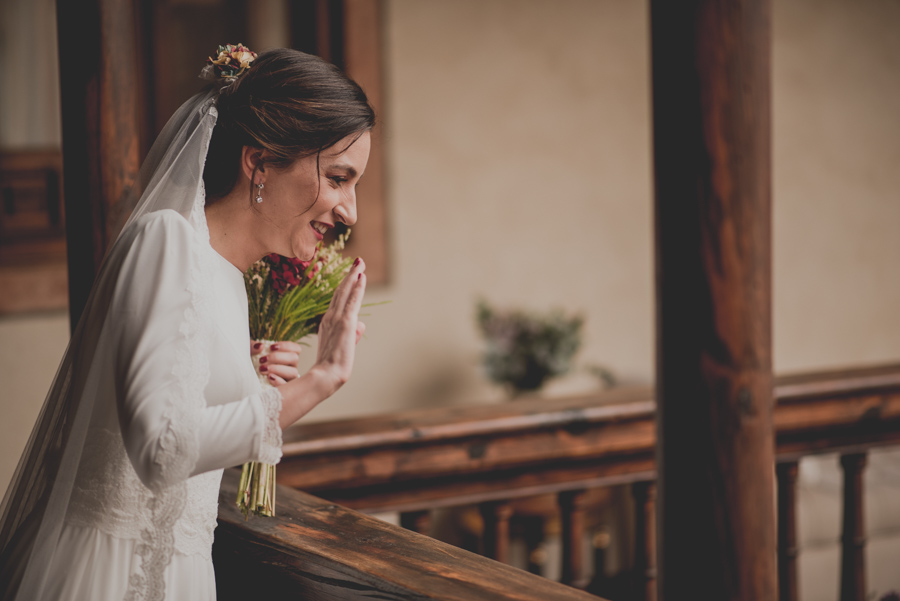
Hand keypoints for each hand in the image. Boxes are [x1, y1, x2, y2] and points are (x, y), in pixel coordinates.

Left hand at [251, 340, 301, 385]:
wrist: (242, 380)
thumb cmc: (249, 364)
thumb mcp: (248, 352)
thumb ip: (252, 346)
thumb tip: (260, 346)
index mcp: (286, 356)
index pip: (296, 349)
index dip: (286, 346)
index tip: (271, 347)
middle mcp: (290, 367)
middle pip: (294, 358)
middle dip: (278, 357)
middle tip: (262, 359)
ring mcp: (288, 379)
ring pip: (293, 372)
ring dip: (278, 369)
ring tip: (262, 369)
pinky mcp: (283, 389)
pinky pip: (287, 386)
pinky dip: (279, 381)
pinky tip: (269, 378)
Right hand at [311, 258, 366, 395]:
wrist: (327, 375)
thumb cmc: (333, 364)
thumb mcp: (344, 344)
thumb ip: (352, 332)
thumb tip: (361, 324)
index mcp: (327, 322)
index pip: (338, 299)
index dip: (345, 285)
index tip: (352, 274)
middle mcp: (330, 317)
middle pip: (341, 291)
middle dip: (350, 275)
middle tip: (358, 262)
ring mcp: (336, 319)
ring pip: (345, 292)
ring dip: (354, 276)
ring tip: (360, 263)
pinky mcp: (345, 323)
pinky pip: (352, 301)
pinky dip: (357, 288)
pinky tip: (362, 277)